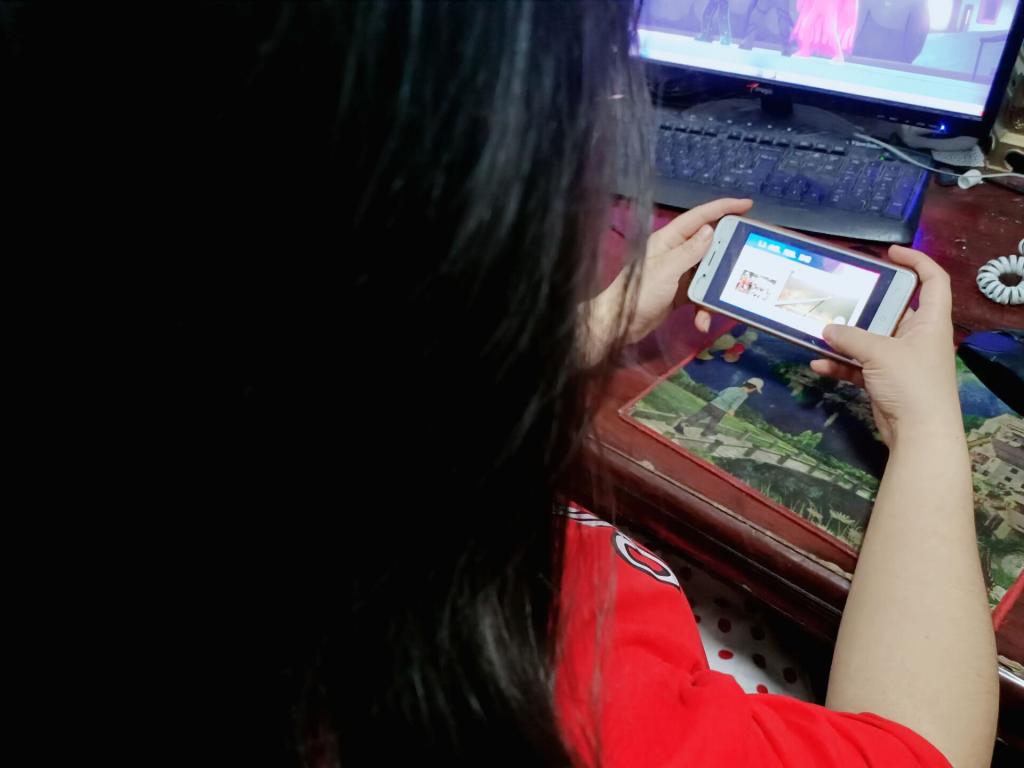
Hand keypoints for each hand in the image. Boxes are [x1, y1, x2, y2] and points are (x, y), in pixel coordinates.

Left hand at [582, 198, 751, 365]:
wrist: (619, 324)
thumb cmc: (639, 293)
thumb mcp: (666, 270)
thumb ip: (689, 251)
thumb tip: (711, 230)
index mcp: (669, 240)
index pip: (699, 217)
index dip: (723, 208)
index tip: (747, 204)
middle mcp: (675, 253)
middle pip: (709, 245)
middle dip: (727, 253)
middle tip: (748, 253)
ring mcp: (678, 273)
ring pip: (707, 273)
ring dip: (714, 288)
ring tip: (722, 300)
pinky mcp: (680, 293)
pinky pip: (700, 295)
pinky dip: (703, 308)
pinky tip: (702, 322)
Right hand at [809, 246, 960, 446]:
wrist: (919, 434)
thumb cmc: (912, 383)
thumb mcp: (880, 353)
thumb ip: (851, 337)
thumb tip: (826, 329)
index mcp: (929, 321)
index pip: (933, 280)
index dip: (917, 261)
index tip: (890, 253)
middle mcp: (917, 336)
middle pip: (893, 309)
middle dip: (865, 303)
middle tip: (839, 292)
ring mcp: (900, 360)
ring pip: (870, 339)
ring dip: (845, 337)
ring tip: (819, 327)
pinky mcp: (885, 381)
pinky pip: (859, 366)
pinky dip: (840, 365)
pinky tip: (818, 364)